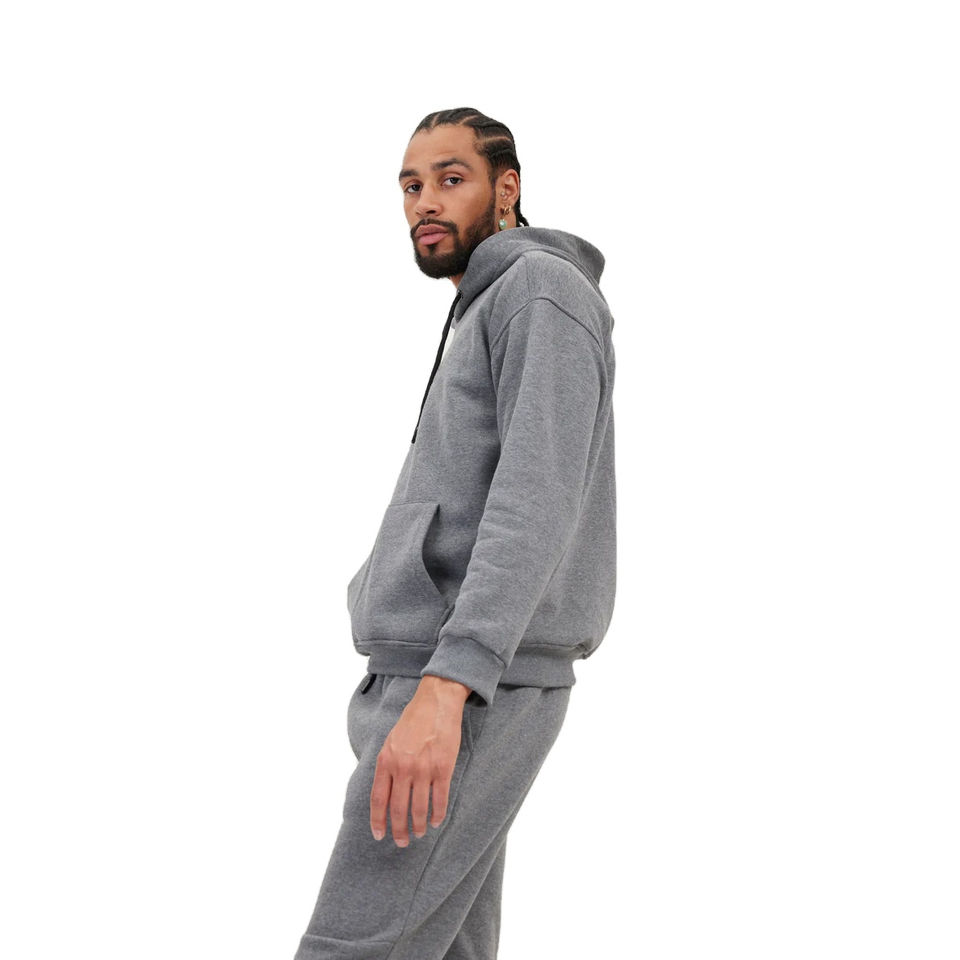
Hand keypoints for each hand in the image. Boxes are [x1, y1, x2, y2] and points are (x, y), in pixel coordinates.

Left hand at [370, 674, 470, 847]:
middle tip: (402, 842)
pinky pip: (439, 799)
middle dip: (399, 830)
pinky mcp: (443, 767)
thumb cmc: (413, 720)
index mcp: (386, 761)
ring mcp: (424, 769)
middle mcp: (403, 767)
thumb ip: (387, 765)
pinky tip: (435, 821)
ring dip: (418, 825)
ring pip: (419, 808)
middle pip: (398, 809)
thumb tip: (384, 791)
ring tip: (418, 834)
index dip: (378, 821)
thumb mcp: (391, 741)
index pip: (379, 799)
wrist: (436, 701)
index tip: (380, 835)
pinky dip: (437, 814)